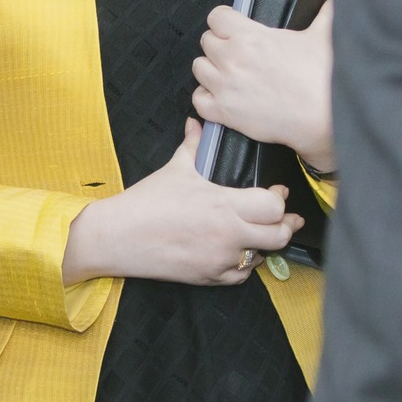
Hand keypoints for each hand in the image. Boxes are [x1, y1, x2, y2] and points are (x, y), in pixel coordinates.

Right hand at [63, 120, 301, 286]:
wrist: (116, 236)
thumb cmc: (145, 202)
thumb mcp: (175, 168)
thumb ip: (193, 144)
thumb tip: (196, 123)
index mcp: (223, 204)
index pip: (273, 205)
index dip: (279, 198)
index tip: (277, 193)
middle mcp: (227, 234)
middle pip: (279, 235)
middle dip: (285, 225)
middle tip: (284, 218)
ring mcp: (219, 259)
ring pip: (262, 257)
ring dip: (264, 245)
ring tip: (259, 234)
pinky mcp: (208, 277)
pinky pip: (241, 276)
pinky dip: (243, 265)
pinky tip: (237, 252)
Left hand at [192, 2, 336, 171]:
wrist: (322, 117)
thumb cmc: (322, 79)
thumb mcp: (325, 34)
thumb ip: (325, 12)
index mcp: (251, 37)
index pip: (216, 17)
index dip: (224, 21)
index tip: (231, 27)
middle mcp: (233, 59)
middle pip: (206, 41)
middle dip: (219, 45)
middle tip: (237, 53)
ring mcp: (226, 86)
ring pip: (199, 68)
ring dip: (211, 69)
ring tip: (229, 74)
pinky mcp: (225, 112)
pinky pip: (198, 100)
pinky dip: (207, 98)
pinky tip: (223, 96)